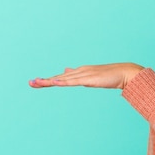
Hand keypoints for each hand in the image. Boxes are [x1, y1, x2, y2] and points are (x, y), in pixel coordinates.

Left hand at [29, 63, 143, 89]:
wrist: (124, 73)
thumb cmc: (111, 76)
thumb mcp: (92, 78)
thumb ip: (80, 77)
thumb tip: (68, 71)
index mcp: (80, 72)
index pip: (61, 77)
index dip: (48, 80)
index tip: (36, 82)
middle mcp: (79, 71)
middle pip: (58, 77)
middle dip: (44, 81)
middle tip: (30, 83)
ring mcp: (83, 74)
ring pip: (63, 79)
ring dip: (49, 81)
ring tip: (36, 83)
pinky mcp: (88, 79)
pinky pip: (73, 81)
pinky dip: (62, 81)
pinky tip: (54, 82)